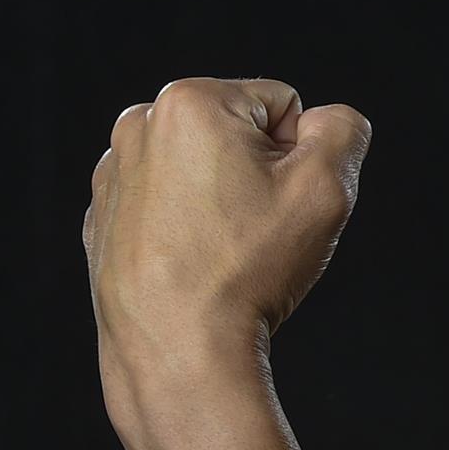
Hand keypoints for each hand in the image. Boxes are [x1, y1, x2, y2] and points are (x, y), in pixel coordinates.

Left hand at [84, 77, 373, 364]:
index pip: (284, 105)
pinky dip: (189, 226)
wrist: (178, 348)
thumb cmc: (247, 268)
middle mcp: (139, 125)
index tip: (282, 204)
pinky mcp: (104, 216)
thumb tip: (329, 120)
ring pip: (202, 168)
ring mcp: (114, 172)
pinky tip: (196, 264)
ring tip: (225, 250)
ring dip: (225, 199)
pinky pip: (168, 204)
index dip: (302, 157)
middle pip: (238, 133)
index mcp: (190, 101)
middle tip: (258, 230)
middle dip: (260, 174)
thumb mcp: (326, 188)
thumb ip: (345, 131)